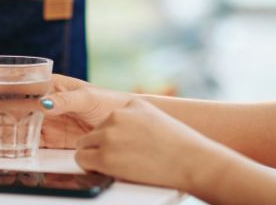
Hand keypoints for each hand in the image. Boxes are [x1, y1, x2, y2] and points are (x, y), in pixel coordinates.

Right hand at [0, 74, 130, 148]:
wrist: (128, 125)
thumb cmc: (111, 101)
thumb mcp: (87, 96)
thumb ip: (65, 100)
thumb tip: (44, 103)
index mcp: (49, 86)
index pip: (18, 87)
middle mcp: (44, 102)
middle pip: (10, 107)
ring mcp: (47, 120)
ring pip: (15, 124)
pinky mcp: (53, 138)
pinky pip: (28, 140)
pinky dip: (12, 142)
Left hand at [75, 99, 220, 189]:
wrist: (193, 162)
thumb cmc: (181, 147)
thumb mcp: (156, 118)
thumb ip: (135, 119)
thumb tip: (119, 129)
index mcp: (130, 105)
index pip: (107, 120)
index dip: (112, 137)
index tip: (124, 147)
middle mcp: (116, 116)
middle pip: (93, 132)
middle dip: (100, 146)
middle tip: (119, 160)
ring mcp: (109, 135)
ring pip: (84, 145)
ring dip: (95, 156)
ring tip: (117, 165)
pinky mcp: (105, 156)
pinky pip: (82, 159)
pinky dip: (89, 167)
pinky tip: (105, 170)